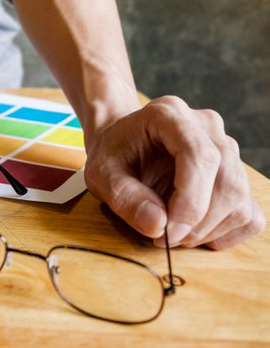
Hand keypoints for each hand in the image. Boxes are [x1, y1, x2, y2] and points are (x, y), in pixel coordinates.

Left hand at [84, 96, 265, 249]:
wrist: (124, 144)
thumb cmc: (114, 156)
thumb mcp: (102, 174)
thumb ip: (124, 196)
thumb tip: (159, 226)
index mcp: (169, 115)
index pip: (200, 155)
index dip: (191, 200)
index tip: (169, 232)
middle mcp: (206, 126)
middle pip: (227, 181)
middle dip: (198, 222)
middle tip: (164, 238)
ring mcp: (227, 147)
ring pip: (240, 199)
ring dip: (208, 230)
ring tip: (173, 231)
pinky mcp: (238, 173)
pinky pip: (249, 212)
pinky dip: (225, 232)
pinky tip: (193, 228)